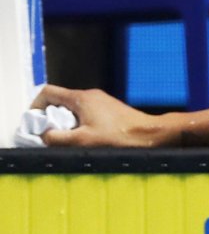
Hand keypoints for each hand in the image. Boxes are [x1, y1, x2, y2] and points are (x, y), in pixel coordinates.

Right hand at [29, 85, 163, 146]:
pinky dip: (79, 123)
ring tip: (68, 138)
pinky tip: (85, 137)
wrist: (150, 134)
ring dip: (65, 122)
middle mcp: (90, 95)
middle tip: (50, 134)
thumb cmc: (120, 137)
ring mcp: (101, 101)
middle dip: (50, 116)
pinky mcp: (109, 109)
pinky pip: (86, 112)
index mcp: (81, 98)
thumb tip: (43, 135)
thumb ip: (58, 138)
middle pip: (60, 100)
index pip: (48, 92)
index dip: (35, 106)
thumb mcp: (84, 141)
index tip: (34, 122)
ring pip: (73, 108)